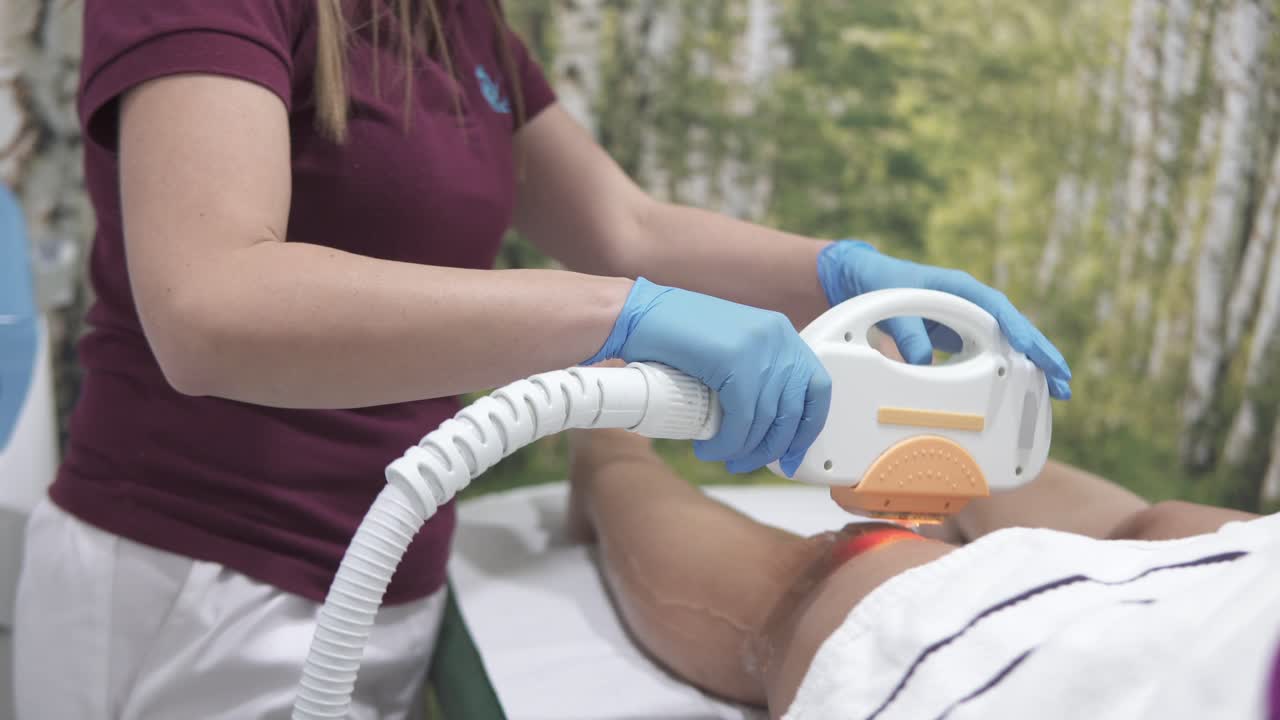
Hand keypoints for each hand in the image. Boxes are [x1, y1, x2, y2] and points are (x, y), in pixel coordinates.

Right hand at [586, 278, 830, 474]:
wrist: (636, 315)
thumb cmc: (672, 336)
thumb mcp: (726, 351)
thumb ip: (751, 375)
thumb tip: (766, 424)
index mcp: (779, 333)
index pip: (817, 388)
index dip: (808, 427)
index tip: (791, 453)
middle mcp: (775, 337)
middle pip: (794, 410)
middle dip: (772, 447)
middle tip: (748, 462)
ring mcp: (756, 346)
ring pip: (766, 419)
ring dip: (744, 449)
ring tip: (723, 456)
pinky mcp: (732, 359)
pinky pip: (742, 417)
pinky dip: (727, 441)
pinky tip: (711, 447)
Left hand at [817, 240, 1071, 398]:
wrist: (866, 280)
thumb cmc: (882, 285)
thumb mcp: (892, 306)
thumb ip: (906, 332)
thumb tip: (923, 364)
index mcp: (959, 288)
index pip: (996, 308)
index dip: (1015, 329)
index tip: (1032, 350)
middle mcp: (970, 303)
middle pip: (1014, 328)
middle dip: (1041, 354)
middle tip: (1064, 380)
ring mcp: (968, 320)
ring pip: (1007, 343)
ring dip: (1031, 366)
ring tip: (1056, 392)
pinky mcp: (960, 337)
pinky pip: (990, 353)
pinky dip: (1007, 371)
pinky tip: (1021, 392)